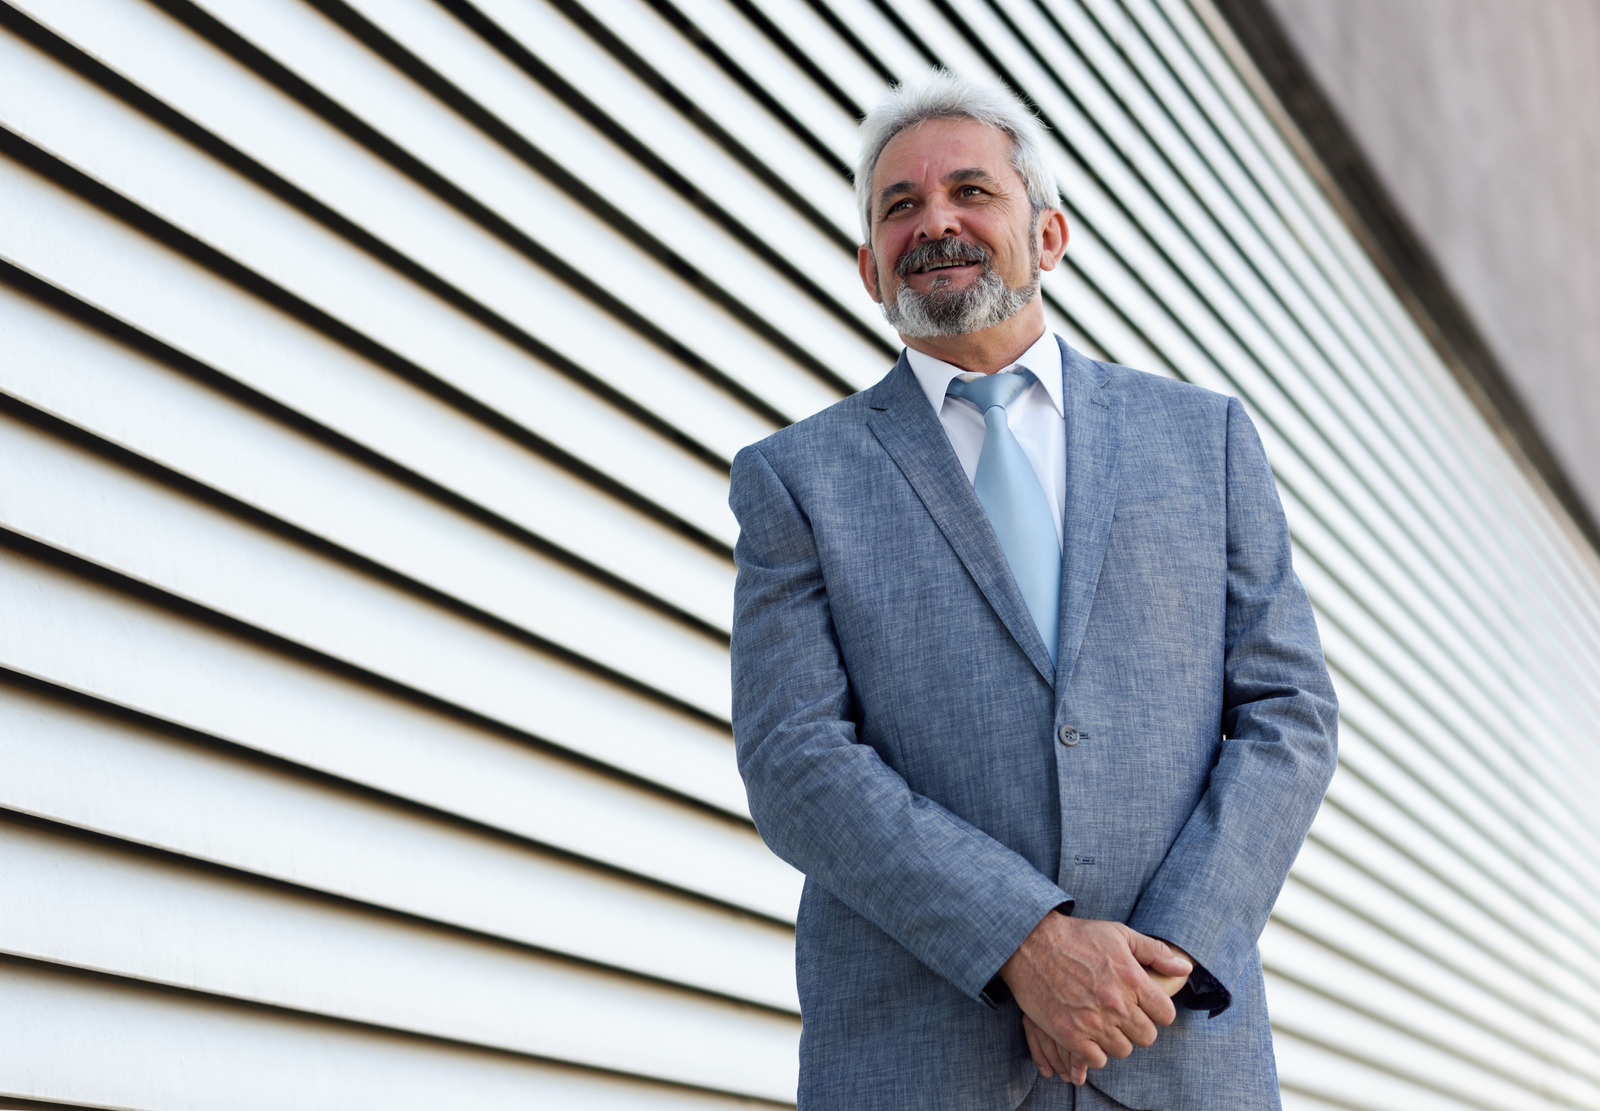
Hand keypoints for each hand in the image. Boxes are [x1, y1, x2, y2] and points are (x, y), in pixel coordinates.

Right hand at [1020, 951, 1191, 1084]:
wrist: (1029, 943)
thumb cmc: (1077, 936)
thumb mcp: (1119, 934)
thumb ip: (1155, 952)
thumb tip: (1185, 968)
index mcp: (1132, 978)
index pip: (1166, 1015)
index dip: (1156, 1011)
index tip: (1143, 1006)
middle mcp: (1116, 1002)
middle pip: (1147, 1037)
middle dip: (1137, 1027)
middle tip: (1120, 1015)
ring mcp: (1093, 1021)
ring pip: (1123, 1050)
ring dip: (1115, 1040)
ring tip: (1102, 1023)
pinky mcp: (1070, 1034)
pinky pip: (1097, 1060)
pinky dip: (1094, 1052)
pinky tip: (1087, 1034)